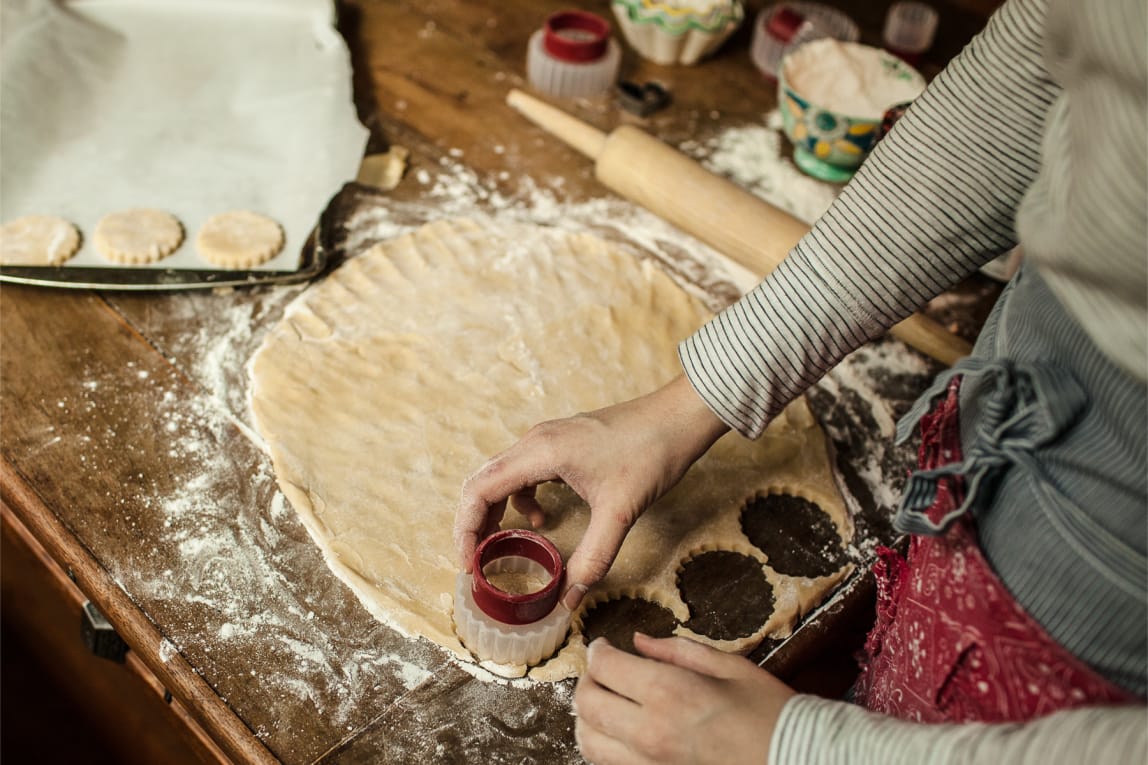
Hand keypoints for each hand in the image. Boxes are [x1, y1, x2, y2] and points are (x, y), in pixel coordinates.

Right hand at [455, 376, 727, 608]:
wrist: (679, 416)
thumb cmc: (651, 453)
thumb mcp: (620, 512)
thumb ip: (593, 558)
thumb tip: (570, 600)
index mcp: (539, 452)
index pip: (479, 490)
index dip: (466, 529)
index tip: (469, 563)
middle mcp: (535, 441)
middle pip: (483, 483)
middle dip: (475, 524)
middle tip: (477, 562)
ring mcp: (547, 439)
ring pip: (502, 477)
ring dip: (496, 512)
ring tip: (501, 547)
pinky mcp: (562, 443)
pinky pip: (524, 472)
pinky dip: (522, 500)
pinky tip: (542, 520)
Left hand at [574, 634, 795, 764]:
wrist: (795, 761)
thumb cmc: (769, 713)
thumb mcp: (729, 666)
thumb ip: (677, 651)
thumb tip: (640, 641)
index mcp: (669, 692)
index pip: (605, 667)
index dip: (597, 651)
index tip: (603, 646)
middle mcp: (650, 731)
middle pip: (587, 704)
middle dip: (587, 680)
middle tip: (600, 670)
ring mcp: (650, 764)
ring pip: (589, 741)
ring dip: (588, 717)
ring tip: (605, 702)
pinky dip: (604, 747)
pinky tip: (620, 734)